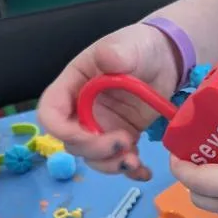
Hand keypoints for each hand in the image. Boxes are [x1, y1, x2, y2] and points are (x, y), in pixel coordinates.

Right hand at [37, 23, 181, 180]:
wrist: (166, 58)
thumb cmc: (140, 46)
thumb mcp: (129, 45)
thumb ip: (116, 52)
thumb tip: (106, 56)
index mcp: (73, 85)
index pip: (51, 113)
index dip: (61, 130)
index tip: (87, 136)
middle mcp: (82, 109)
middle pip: (73, 141)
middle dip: (96, 150)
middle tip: (125, 143)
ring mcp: (103, 126)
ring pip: (94, 157)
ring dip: (111, 165)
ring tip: (136, 162)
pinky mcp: (123, 136)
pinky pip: (119, 159)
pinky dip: (131, 170)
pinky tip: (144, 172)